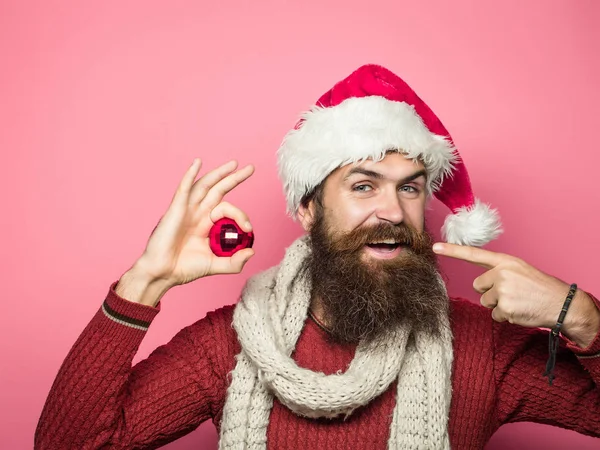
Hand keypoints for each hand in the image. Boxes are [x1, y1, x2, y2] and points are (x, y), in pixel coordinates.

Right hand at [132, 158, 254, 288]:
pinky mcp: (175, 209)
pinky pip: (184, 188)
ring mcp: (187, 210)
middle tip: (250, 168)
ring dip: (219, 173)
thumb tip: (252, 251)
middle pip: (218, 190)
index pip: (229, 210)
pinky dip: (190, 174)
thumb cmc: (184, 269)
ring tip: (234, 164)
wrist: (163, 274)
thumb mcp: (215, 265)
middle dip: (234, 178)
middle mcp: (198, 213)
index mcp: (207, 224)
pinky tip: (197, 163)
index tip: (249, 229)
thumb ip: (235, 262)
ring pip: (205, 185)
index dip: (242, 216)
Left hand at [432, 243, 599, 347]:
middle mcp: (502, 273)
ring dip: (499, 306)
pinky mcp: (505, 307)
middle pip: (478, 286)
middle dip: (491, 292)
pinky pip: (495, 316)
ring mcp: (502, 290)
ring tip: (518, 302)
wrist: (562, 304)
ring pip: (485, 302)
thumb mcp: (520, 271)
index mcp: (505, 261)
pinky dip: (506, 317)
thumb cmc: (540, 288)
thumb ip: (500, 272)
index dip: (452, 251)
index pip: (474, 254)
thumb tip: (480, 283)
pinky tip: (520, 312)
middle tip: (512, 294)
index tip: (434, 247)